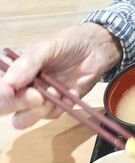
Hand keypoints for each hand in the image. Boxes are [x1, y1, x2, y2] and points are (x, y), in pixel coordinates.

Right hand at [0, 24, 122, 128]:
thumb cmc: (70, 43)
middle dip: (21, 104)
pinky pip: (51, 116)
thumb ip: (28, 62)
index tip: (10, 92)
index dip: (2, 96)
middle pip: (6, 109)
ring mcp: (38, 99)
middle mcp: (22, 87)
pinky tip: (72, 92)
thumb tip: (9, 83)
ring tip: (58, 91)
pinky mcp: (57, 106)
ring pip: (25, 119)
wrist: (97, 49)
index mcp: (14, 71)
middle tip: (39, 95)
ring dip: (41, 108)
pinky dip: (62, 106)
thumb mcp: (48, 46)